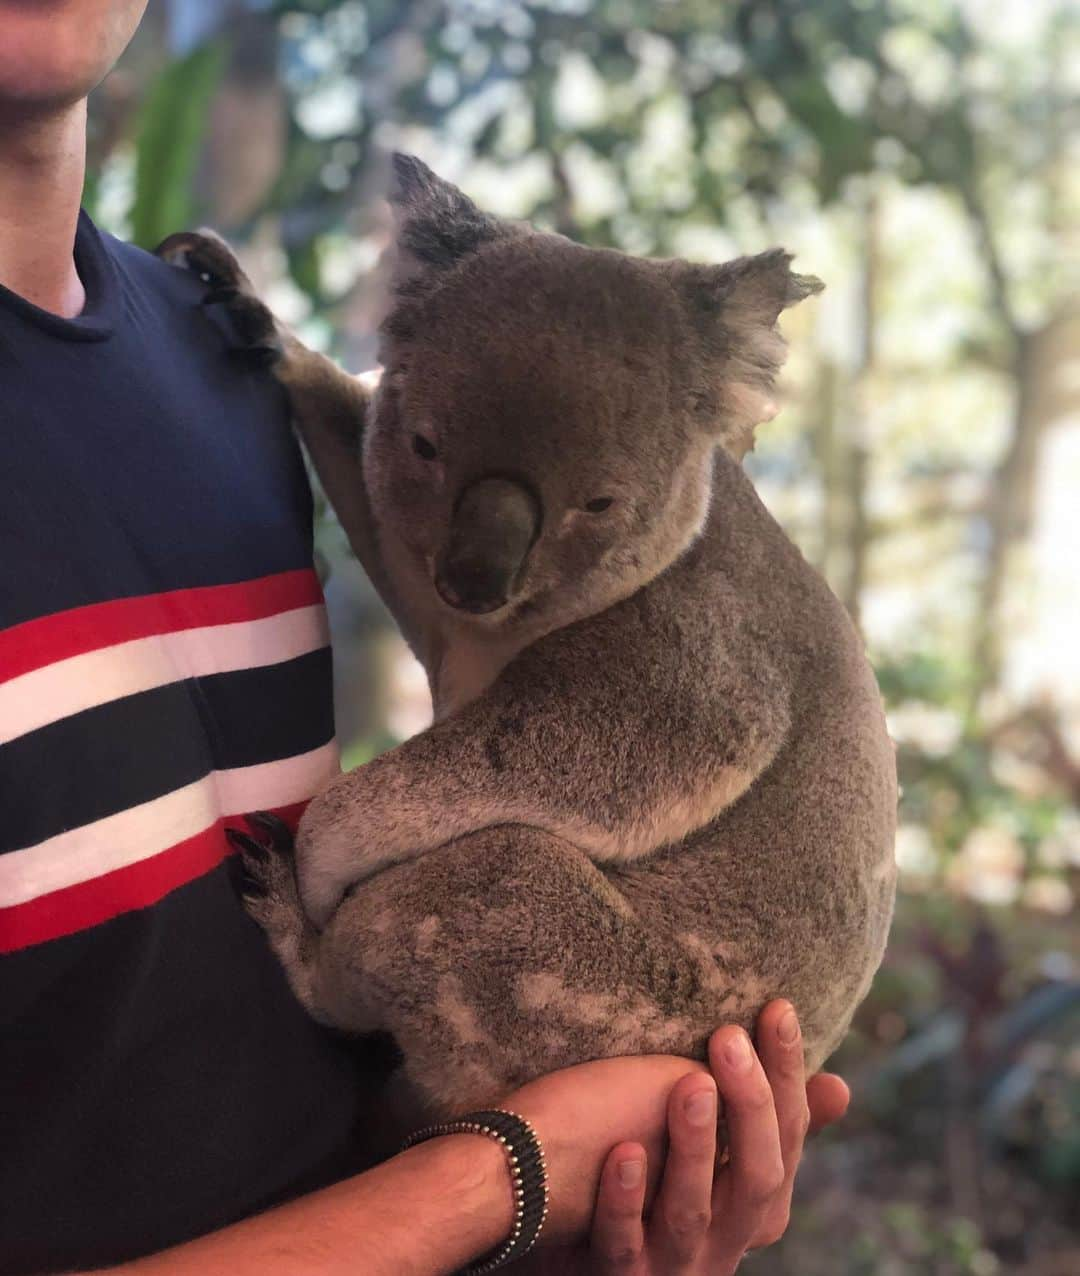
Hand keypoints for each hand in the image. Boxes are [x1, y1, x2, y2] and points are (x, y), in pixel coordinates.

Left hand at [586, 1000, 846, 1272]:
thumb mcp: (728, 1169)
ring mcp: (673, 1263)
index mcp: (758, 1207)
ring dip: (694, 1148)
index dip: (786, 1075)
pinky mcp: (619, 1275)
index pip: (788, 1137)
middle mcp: (726, 1241)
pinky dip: (625, 1200)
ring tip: (691, 1083)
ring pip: (691, 1211)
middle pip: (755, 1178)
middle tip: (730, 1036)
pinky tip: (623, 1150)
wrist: (586, 1251)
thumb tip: (837, 1087)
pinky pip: (622, 1243)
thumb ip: (772, 1130)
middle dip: (749, 1107)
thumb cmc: (665, 1197)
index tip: (778, 1009)